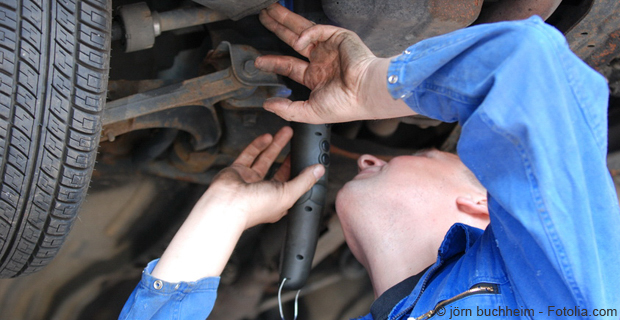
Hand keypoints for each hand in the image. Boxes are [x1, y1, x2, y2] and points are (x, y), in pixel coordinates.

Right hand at [202, 126, 323, 228]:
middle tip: (297, 141)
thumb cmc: (255, 206)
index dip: (301, 172)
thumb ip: (304, 181)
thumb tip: (319, 170)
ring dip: (276, 145)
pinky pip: (250, 155)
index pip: (293, 184)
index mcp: (278, 202)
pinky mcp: (238, 171)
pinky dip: (258, 145)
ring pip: (266, 159)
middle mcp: (264, 191)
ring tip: (286, 132)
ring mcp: (250, 181)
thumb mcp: (288, 194)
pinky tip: (267, 137)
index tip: (308, 159)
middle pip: (280, 170)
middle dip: (289, 155)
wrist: (227, 204)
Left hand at [255, 3, 414, 123]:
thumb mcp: (310, 112)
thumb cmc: (345, 105)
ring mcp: (329, 48)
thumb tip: (267, 104)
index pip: (289, 66)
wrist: (365, 92)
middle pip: (293, 41)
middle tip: (263, 19)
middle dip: (278, 29)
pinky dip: (306, 34)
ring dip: (286, 20)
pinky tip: (300, 41)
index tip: (258, 61)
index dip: (273, 62)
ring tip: (270, 10)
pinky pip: (318, 30)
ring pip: (302, 30)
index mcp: (316, 78)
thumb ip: (287, 109)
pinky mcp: (339, 37)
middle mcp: (321, 61)